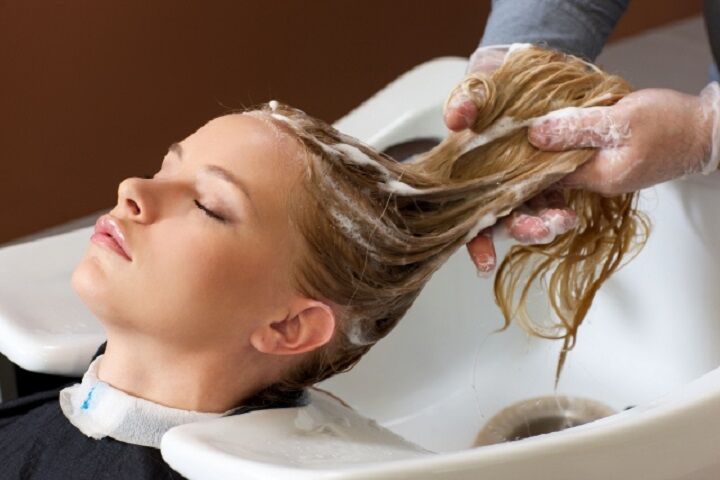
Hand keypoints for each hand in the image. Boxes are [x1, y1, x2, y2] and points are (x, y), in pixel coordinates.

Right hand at [447, 44, 577, 273]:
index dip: (474, 240)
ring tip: (562, 222)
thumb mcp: (478, 84)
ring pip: (527, 214)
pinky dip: (557, 213)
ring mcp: (517, 181)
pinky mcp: (543, 176)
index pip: (464, 212)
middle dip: (520, 230)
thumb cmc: (496, 81)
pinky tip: (569, 215)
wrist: (531, 72)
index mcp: (466, 167)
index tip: (485, 263)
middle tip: (538, 231)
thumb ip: (465, 99)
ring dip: (542, 224)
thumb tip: (456, 119)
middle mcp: (490, 182)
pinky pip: (550, 202)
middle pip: (500, 220)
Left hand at [527, 85, 719, 194]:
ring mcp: (607, 176)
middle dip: (535, 156)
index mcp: (599, 177)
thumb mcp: (620, 119)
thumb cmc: (670, 123)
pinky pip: (582, 158)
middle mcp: (600, 183)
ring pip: (568, 165)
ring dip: (554, 148)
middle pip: (555, 173)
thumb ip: (576, 127)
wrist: (707, 132)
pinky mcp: (614, 165)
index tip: (506, 141)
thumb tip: (535, 135)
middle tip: (514, 133)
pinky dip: (571, 145)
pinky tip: (562, 129)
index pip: (547, 177)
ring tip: (533, 128)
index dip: (526, 159)